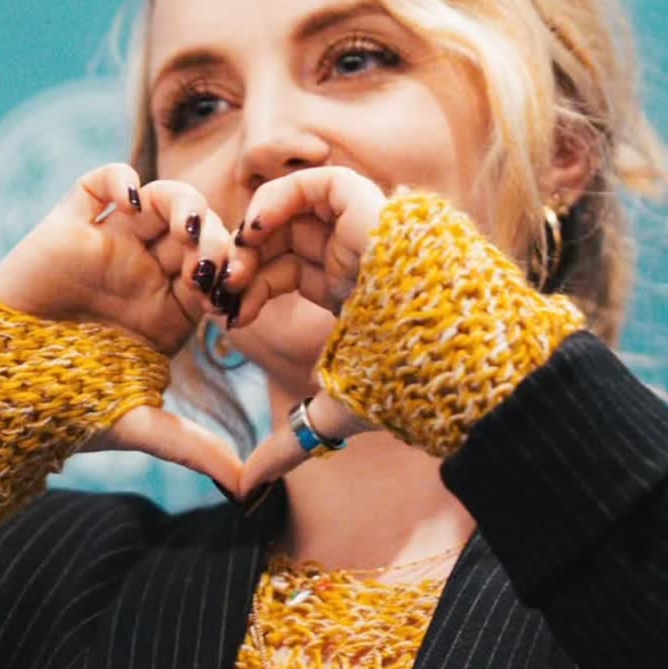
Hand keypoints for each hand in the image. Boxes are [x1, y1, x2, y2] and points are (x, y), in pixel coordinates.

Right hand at [0, 163, 242, 491]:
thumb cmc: (57, 411)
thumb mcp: (133, 425)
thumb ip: (190, 445)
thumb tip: (246, 485)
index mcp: (168, 314)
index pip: (219, 276)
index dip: (234, 276)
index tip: (233, 294)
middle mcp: (142, 276)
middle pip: (197, 233)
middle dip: (217, 238)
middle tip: (215, 260)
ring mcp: (106, 248)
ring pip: (158, 203)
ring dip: (184, 205)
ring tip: (186, 229)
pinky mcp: (65, 228)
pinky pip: (98, 184)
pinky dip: (121, 178)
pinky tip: (134, 201)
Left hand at [221, 166, 388, 498]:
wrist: (448, 359)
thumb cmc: (403, 386)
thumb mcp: (332, 411)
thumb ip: (287, 440)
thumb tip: (245, 488)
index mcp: (347, 294)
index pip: (284, 275)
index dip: (249, 291)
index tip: (223, 318)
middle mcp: (354, 258)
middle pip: (281, 242)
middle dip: (243, 264)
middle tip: (219, 291)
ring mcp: (365, 229)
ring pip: (295, 209)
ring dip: (253, 233)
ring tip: (236, 265)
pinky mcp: (372, 205)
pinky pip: (320, 180)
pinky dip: (281, 196)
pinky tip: (257, 230)